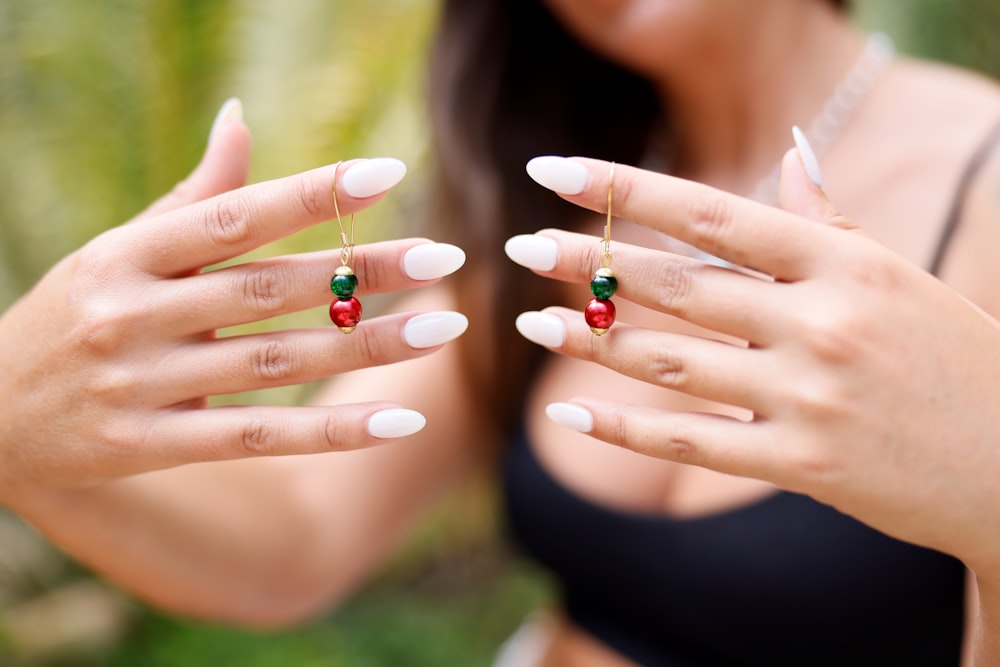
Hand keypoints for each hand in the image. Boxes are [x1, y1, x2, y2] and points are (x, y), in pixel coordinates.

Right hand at [0, 102, 466, 503]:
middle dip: (361, 270)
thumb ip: (191, 196)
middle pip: (268, 288)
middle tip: (443, 254)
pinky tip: (400, 421)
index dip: (310, 194)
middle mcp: (133, 313)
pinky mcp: (151, 445)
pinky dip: (332, 432)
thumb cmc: (73, 314)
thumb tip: (241, 117)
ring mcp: (141, 383)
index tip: (388, 174)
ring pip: (274, 361)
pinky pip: (257, 435)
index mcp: (127, 253)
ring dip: (365, 344)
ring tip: (441, 326)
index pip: (233, 217)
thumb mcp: (117, 250)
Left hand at [507, 152, 999, 576]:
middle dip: (589, 264)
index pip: (712, 214)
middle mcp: (822, 321)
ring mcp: (810, 395)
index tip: (554, 174)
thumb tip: (792, 149)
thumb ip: (828, 219)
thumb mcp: (894, 274)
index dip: (625, 191)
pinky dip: (624, 430)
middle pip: (679, 285)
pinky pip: (692, 443)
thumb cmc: (951, 356)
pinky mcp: (802, 462)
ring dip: (592, 341)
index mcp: (843, 261)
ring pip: (674, 362)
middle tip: (520, 247)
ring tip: (531, 322)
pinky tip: (568, 415)